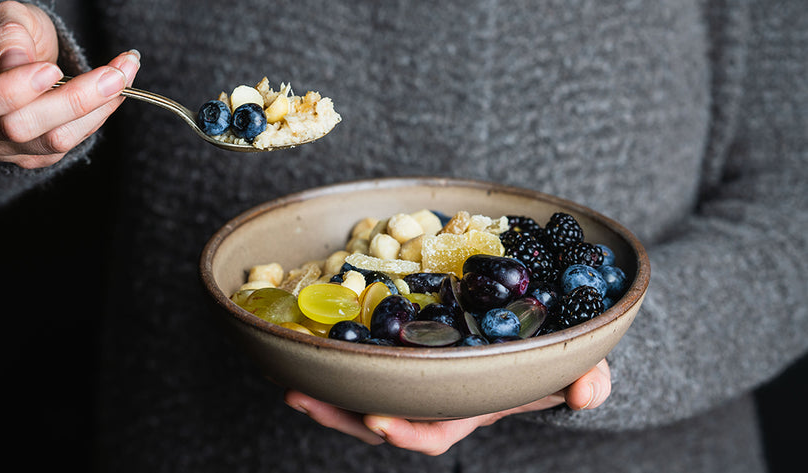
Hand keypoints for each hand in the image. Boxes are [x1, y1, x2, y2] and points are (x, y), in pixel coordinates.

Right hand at [0, 1, 139, 168]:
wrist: (17, 56)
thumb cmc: (5, 34)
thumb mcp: (2, 18)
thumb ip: (6, 35)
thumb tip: (17, 62)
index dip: (14, 91)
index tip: (51, 69)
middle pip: (21, 129)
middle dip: (73, 100)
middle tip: (114, 73)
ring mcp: (6, 148)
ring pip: (55, 140)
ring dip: (98, 108)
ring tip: (124, 73)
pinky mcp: (37, 155)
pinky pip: (72, 142)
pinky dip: (100, 114)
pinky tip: (117, 88)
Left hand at [284, 358, 610, 455]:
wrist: (537, 322)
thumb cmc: (555, 349)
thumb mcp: (577, 362)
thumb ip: (587, 378)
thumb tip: (587, 391)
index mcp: (469, 404)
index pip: (435, 430)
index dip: (408, 431)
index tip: (379, 422)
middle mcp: (435, 394)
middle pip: (382, 416)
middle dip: (340, 414)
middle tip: (301, 397)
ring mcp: (415, 372)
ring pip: (365, 391)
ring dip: (327, 389)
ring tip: (289, 378)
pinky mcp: (401, 345)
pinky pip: (365, 356)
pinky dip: (337, 353)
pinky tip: (307, 340)